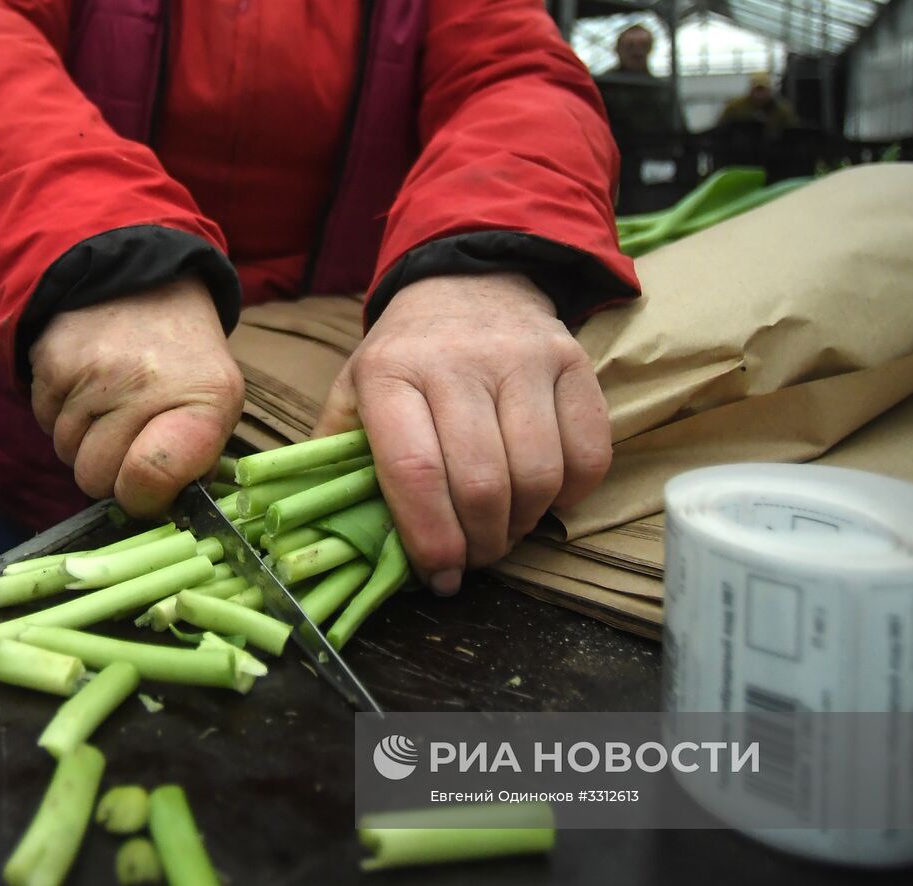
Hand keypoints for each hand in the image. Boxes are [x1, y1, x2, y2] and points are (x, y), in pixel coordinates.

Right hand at [29, 276, 243, 515]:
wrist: (143, 280)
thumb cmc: (184, 360)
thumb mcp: (216, 404)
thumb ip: (194, 462)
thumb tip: (158, 507)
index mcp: (203, 401)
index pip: (151, 479)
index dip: (143, 499)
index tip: (148, 488)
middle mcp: (145, 384)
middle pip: (96, 479)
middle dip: (109, 471)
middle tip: (130, 437)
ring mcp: (93, 372)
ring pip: (66, 454)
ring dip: (84, 442)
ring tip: (111, 404)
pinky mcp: (52, 361)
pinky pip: (44, 422)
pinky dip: (61, 415)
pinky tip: (88, 387)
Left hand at [314, 273, 610, 594]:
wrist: (466, 283)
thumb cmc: (406, 355)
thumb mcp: (355, 390)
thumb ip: (336, 455)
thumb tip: (325, 530)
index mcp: (391, 371)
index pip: (414, 470)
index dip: (430, 537)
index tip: (439, 574)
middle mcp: (457, 359)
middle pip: (481, 482)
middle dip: (480, 543)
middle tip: (474, 558)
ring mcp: (522, 357)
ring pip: (538, 474)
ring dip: (523, 524)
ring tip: (505, 529)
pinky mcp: (572, 360)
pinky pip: (588, 452)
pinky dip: (570, 493)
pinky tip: (545, 496)